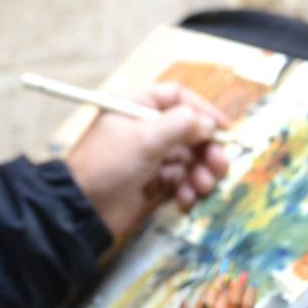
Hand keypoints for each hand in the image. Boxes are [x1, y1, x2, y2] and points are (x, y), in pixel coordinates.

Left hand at [64, 84, 229, 238]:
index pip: (177, 97)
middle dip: (207, 149)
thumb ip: (181, 125)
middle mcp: (144, 128)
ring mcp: (148, 156)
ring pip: (189, 158)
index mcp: (136, 106)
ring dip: (200, 172)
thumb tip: (209, 123)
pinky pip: (180, 180)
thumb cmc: (108, 165)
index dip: (203, 110)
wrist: (82, 210)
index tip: (224, 129)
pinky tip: (185, 200)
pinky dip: (187, 189)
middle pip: (189, 131)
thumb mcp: (145, 138)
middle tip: (218, 165)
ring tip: (201, 186)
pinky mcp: (151, 182)